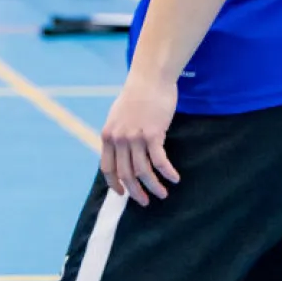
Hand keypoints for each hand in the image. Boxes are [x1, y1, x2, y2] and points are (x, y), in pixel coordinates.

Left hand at [99, 74, 181, 204]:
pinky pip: (160, 161)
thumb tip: (120, 152)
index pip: (107, 168)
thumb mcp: (118, 116)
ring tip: (162, 194)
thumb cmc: (136, 95)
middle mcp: (119, 139)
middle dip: (135, 192)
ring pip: (143, 171)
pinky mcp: (153, 134)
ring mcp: (135, 137)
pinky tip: (174, 178)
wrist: (150, 78)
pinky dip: (167, 173)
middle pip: (126, 174)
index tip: (123, 194)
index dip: (115, 185)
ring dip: (153, 187)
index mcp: (108, 136)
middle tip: (145, 201)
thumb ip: (117, 134)